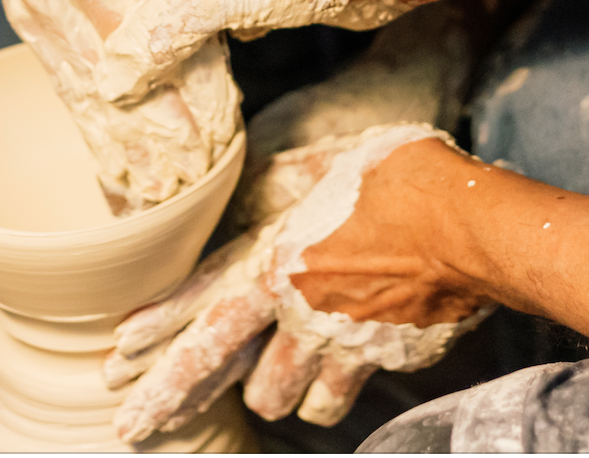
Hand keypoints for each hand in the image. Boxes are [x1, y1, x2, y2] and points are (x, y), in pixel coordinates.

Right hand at [0, 0, 241, 210]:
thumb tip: (231, 39)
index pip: (157, 33)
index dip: (188, 86)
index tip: (219, 132)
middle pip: (121, 70)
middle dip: (164, 127)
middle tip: (200, 175)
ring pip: (89, 84)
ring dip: (129, 140)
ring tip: (166, 189)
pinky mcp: (26, 15)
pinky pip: (63, 80)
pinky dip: (94, 128)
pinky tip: (116, 173)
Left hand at [106, 125, 493, 440]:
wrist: (470, 224)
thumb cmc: (397, 177)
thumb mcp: (324, 162)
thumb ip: (283, 184)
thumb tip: (260, 186)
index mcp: (275, 257)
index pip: (200, 308)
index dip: (155, 336)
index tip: (117, 359)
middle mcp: (295, 309)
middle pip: (220, 369)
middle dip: (170, 399)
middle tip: (135, 425)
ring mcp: (336, 345)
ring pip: (277, 398)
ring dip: (262, 394)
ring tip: (254, 389)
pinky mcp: (378, 365)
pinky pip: (334, 403)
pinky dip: (321, 399)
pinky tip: (319, 388)